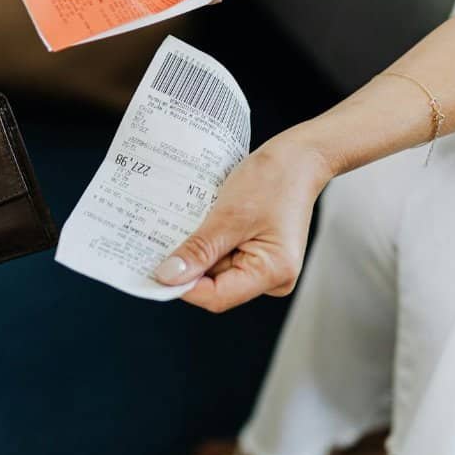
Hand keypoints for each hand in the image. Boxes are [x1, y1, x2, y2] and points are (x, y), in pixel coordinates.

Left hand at [153, 135, 333, 312]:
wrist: (299, 158)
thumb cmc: (274, 179)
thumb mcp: (229, 215)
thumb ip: (199, 249)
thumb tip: (168, 276)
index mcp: (273, 272)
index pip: (217, 296)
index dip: (184, 286)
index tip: (155, 270)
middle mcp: (273, 278)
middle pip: (215, 286)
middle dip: (190, 265)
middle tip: (166, 239)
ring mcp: (265, 267)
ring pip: (216, 271)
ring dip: (199, 250)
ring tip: (193, 222)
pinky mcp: (257, 255)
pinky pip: (224, 257)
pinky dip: (209, 243)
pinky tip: (205, 223)